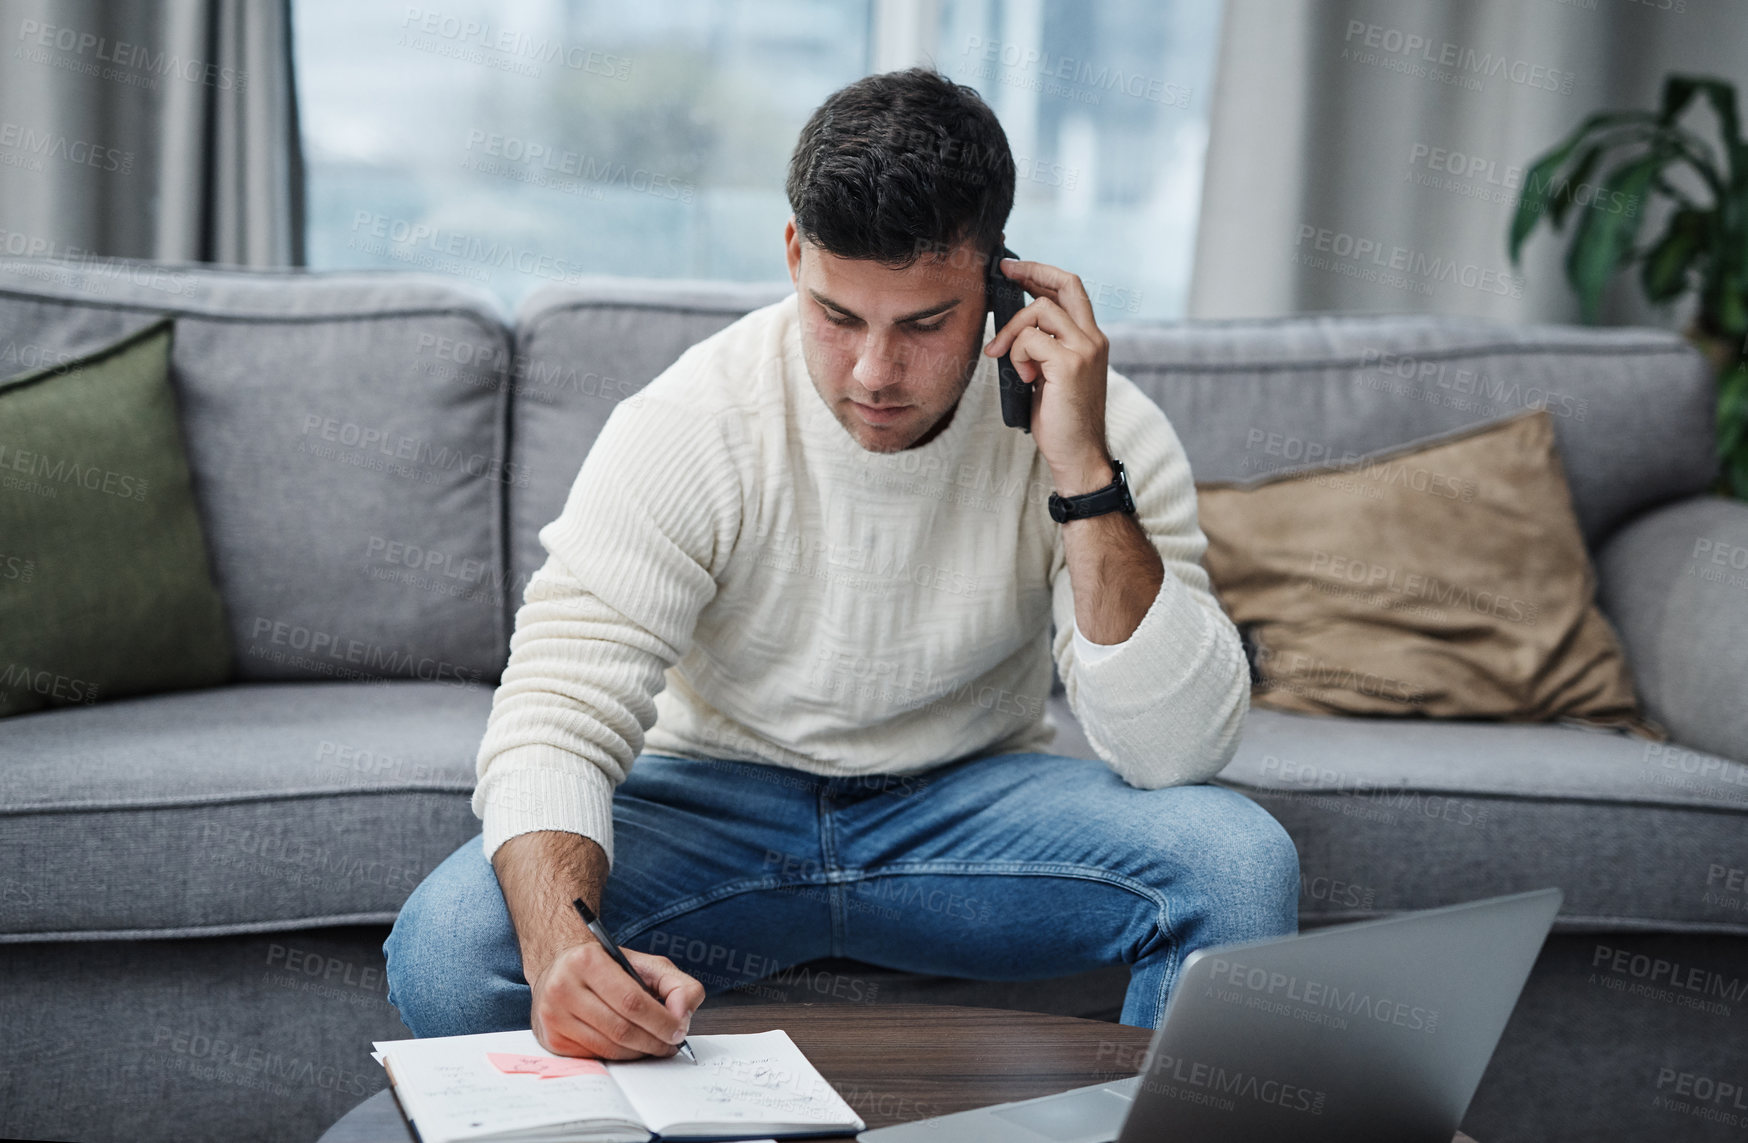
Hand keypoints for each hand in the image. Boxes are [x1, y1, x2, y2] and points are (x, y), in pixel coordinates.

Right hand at [529, 941, 704, 1059]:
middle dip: (654, 1041)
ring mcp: (554, 1016)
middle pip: (621, 1029)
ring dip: (639, 1052)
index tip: (679, 1030)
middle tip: (671, 1043)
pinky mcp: (552, 1039)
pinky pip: (595, 1057)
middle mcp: (563, 987)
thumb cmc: (608, 967)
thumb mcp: (645, 964)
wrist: (560, 968)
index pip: (632, 1001)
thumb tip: (683, 1016)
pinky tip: (629, 1046)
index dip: (661, 1021)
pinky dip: (619, 1056)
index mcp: (587, 961)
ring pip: (609, 1048)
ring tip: (654, 1045)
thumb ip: (676, 984)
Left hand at [983, 258, 1113, 494]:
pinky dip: (1016, 355)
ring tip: (1009, 361)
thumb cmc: (1061, 420)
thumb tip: (1016, 326)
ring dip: (1012, 332)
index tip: (1015, 269)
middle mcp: (1093, 338)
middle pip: (1066, 282)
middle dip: (1031, 270)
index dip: (1042, 272)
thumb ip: (1044, 348)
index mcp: (1091, 339)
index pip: (1071, 289)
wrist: (1078, 455)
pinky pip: (1029, 339)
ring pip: (1039, 310)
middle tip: (1003, 271)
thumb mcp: (1051, 374)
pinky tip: (1024, 378)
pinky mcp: (1070, 364)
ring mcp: (1084, 349)